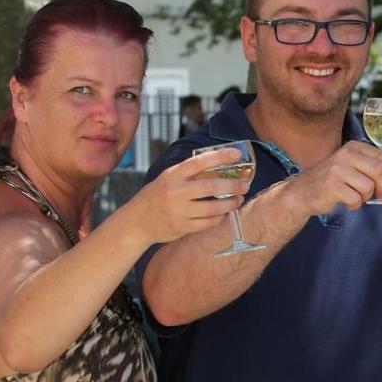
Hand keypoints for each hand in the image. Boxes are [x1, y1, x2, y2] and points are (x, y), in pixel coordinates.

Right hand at [121, 146, 248, 244]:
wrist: (136, 222)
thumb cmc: (157, 196)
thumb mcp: (168, 179)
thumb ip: (189, 173)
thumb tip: (220, 164)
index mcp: (172, 175)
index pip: (198, 162)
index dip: (220, 157)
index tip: (237, 154)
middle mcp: (175, 191)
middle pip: (211, 186)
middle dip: (233, 185)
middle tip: (245, 185)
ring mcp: (178, 211)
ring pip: (213, 207)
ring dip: (230, 203)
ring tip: (238, 199)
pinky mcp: (181, 227)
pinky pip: (208, 223)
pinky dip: (219, 218)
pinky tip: (224, 213)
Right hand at [286, 141, 381, 216]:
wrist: (303, 192)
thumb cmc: (333, 181)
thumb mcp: (356, 169)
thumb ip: (378, 166)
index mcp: (354, 147)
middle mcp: (345, 154)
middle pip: (379, 170)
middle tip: (380, 195)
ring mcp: (337, 169)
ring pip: (368, 187)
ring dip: (366, 197)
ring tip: (356, 196)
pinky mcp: (331, 185)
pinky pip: (355, 198)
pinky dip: (354, 204)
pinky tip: (346, 202)